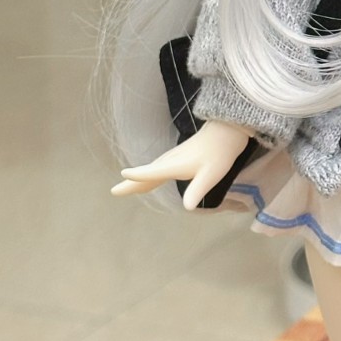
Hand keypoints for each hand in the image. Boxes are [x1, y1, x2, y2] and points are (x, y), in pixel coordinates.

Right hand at [111, 120, 251, 209]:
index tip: (124, 175)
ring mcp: (173, 158)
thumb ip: (197, 189)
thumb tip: (187, 208)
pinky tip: (147, 180)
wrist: (226, 132)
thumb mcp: (211, 175)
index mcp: (175, 165)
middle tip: (114, 192)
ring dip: (136, 180)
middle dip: (131, 183)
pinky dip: (147, 176)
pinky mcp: (177, 158)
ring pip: (151, 171)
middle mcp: (170, 161)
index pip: (153, 172)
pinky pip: (157, 170)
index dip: (139, 175)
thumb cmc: (219, 154)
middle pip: (147, 174)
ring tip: (124, 188)